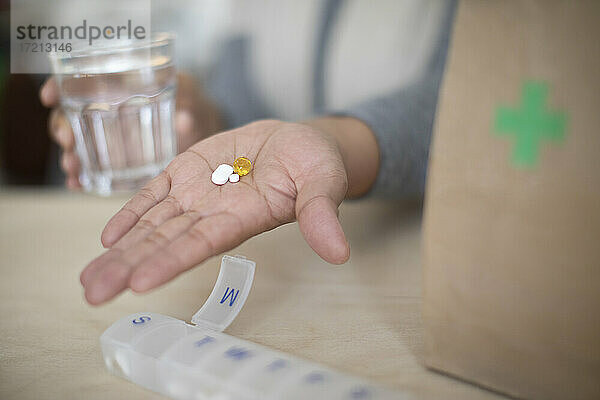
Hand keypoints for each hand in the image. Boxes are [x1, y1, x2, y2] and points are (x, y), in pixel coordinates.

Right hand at [39, 72, 221, 188]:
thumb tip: (184, 120)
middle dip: (63, 127)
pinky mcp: (117, 159)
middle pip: (72, 115)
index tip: (49, 97)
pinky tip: (77, 185)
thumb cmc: (192, 104)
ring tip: (72, 168)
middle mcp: (108, 109)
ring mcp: (110, 136)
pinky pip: (93, 167)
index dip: (60, 86)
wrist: (201, 127)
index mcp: (121, 84)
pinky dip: (83, 176)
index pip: (81, 80)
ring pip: (79, 143)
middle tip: (67, 140)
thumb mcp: (192, 99)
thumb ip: (188, 109)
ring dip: (70, 155)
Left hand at [80, 120, 363, 304]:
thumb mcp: (325, 180)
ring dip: (121, 248)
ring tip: (89, 277)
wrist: (298, 140)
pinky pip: (155, 192)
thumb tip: (339, 252)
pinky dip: (133, 211)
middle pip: (167, 241)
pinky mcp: (188, 170)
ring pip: (154, 223)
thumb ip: (322, 212)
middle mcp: (214, 212)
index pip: (202, 243)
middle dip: (129, 266)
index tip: (139, 284)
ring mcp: (198, 192)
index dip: (171, 261)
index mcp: (244, 217)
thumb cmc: (315, 162)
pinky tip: (109, 235)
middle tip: (93, 293)